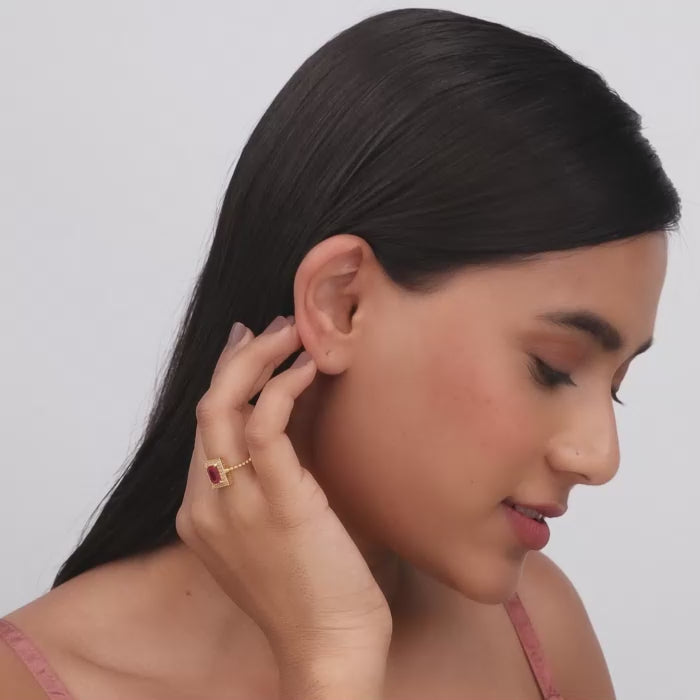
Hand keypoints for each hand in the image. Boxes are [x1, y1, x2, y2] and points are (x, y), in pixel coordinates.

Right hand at [175, 315, 391, 670]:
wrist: (327, 647)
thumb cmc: (311, 590)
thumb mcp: (274, 530)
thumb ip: (267, 482)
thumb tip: (289, 425)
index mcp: (202, 512)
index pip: (206, 428)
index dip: (227, 381)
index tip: (249, 349)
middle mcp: (207, 503)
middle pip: (207, 407)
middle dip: (239, 358)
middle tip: (275, 329)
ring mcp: (235, 503)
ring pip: (225, 406)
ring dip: (258, 359)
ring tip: (294, 334)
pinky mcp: (276, 503)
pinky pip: (266, 426)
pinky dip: (284, 387)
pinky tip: (309, 370)